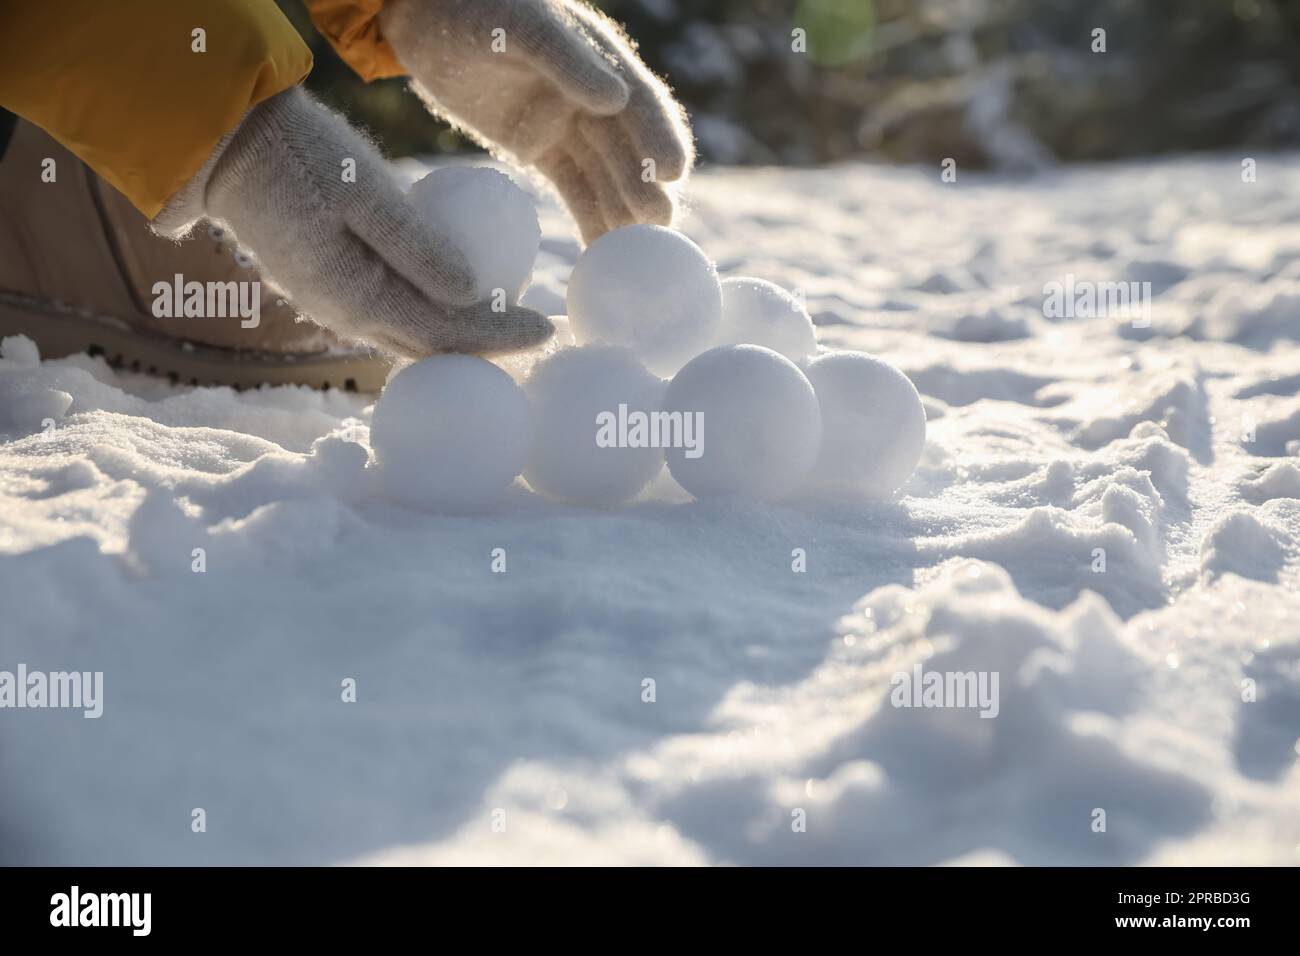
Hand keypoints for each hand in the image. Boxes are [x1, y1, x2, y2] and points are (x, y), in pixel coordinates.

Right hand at [152, 88, 552, 357]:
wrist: (227, 146)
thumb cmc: (300, 157)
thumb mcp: (365, 191)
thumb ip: (417, 245)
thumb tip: (473, 295)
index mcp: (358, 299)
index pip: (448, 335)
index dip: (501, 335)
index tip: (548, 328)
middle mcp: (346, 315)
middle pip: (431, 347)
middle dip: (485, 346)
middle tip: (535, 336)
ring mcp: (332, 304)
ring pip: (409, 334)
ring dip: (456, 336)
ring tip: (504, 322)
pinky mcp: (326, 284)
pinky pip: (389, 312)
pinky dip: (427, 314)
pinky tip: (454, 296)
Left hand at [380, 0, 694, 243]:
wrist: (423, 21)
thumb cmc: (473, 10)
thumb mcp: (518, 28)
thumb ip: (566, 61)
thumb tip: (616, 101)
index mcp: (599, 57)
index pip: (640, 102)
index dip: (660, 136)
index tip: (673, 172)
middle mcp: (592, 93)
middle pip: (628, 147)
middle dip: (645, 186)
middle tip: (657, 225)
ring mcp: (567, 123)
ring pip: (605, 174)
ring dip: (623, 210)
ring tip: (634, 250)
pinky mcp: (540, 148)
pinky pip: (574, 188)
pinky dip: (590, 217)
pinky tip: (601, 249)